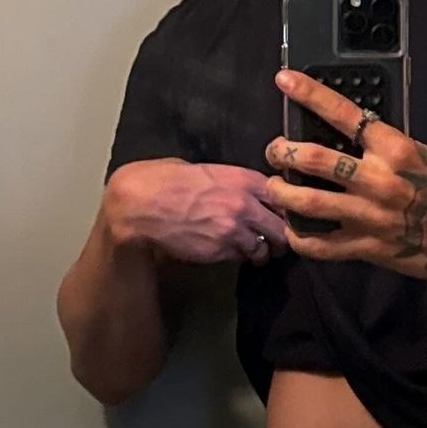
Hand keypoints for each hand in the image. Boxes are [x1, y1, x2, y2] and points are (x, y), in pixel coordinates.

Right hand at [104, 158, 288, 266]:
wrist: (142, 204)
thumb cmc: (168, 181)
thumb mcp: (208, 170)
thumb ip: (235, 182)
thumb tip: (250, 192)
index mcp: (245, 179)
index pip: (284, 197)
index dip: (284, 209)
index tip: (282, 215)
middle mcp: (246, 204)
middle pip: (282, 227)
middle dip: (280, 236)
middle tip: (276, 240)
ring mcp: (235, 230)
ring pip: (264, 248)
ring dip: (261, 250)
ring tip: (254, 250)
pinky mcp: (221, 250)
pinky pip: (242, 257)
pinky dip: (240, 257)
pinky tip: (231, 251)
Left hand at [264, 69, 426, 297]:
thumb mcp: (421, 154)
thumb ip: (382, 146)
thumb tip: (342, 132)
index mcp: (396, 149)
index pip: (344, 114)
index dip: (310, 94)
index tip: (285, 80)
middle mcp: (380, 180)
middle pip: (314, 158)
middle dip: (283, 150)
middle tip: (274, 149)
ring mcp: (371, 216)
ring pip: (308, 201)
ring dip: (281, 191)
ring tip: (274, 186)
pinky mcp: (368, 247)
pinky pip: (320, 244)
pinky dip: (299, 235)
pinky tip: (294, 228)